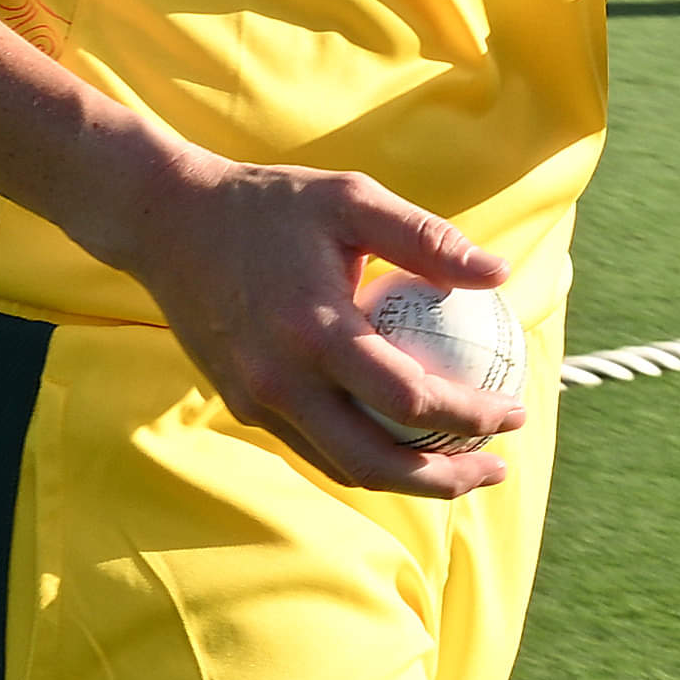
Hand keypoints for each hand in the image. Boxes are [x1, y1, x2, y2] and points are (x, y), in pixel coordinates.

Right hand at [125, 161, 518, 501]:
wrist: (166, 221)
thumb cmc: (270, 203)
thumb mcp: (351, 199)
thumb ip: (426, 238)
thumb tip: (499, 273)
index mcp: (315, 331)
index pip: (409, 399)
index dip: (471, 416)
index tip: (513, 411)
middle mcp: (281, 380)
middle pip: (376, 463)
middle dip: (445, 480)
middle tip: (494, 469)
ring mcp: (256, 400)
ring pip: (343, 467)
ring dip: (407, 479)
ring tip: (458, 465)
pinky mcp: (241, 404)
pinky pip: (314, 446)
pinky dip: (364, 454)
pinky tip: (401, 437)